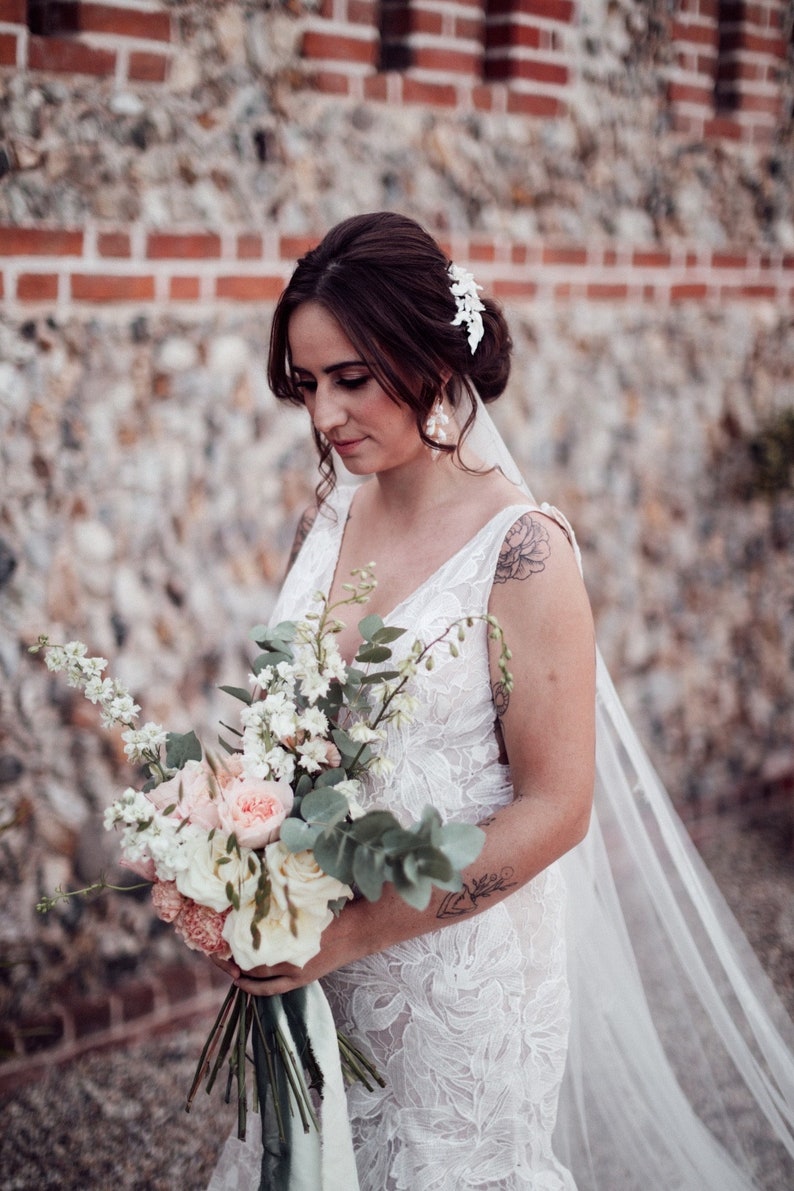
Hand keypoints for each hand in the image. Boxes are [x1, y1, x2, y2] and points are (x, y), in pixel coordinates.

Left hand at [209, 903, 363, 995]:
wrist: (359, 931)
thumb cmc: (332, 911)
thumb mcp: (303, 904)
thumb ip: (281, 907)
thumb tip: (255, 897)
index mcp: (288, 937)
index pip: (250, 945)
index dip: (232, 943)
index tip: (218, 936)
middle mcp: (289, 957)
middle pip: (250, 963)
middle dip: (230, 959)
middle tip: (215, 953)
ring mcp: (295, 971)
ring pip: (258, 978)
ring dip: (240, 974)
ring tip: (226, 966)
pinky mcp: (302, 979)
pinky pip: (272, 989)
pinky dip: (255, 987)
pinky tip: (242, 982)